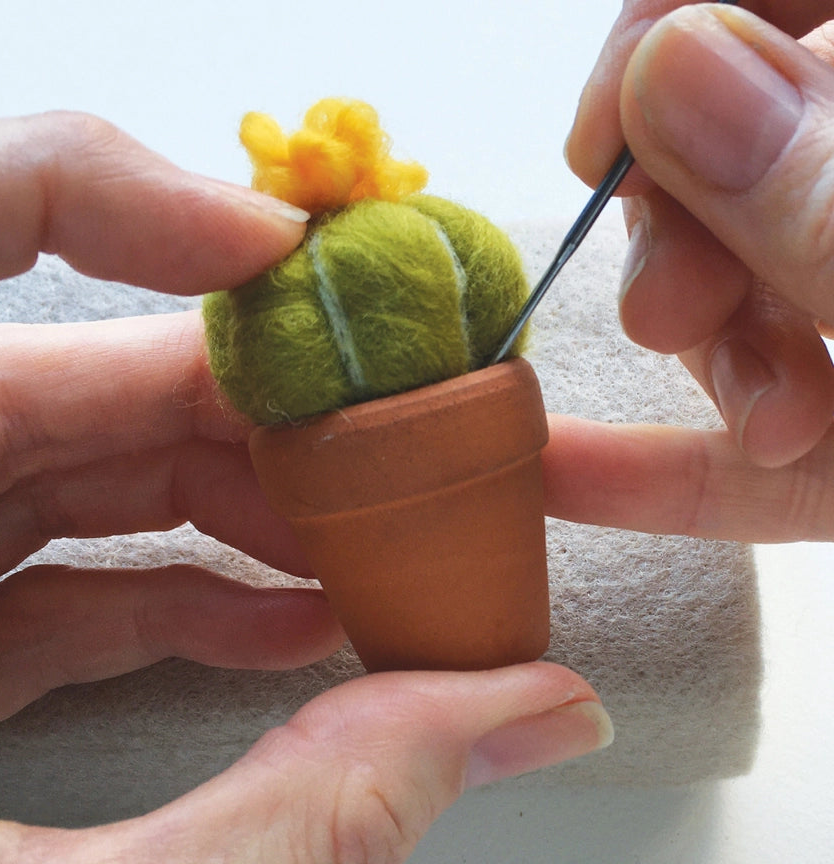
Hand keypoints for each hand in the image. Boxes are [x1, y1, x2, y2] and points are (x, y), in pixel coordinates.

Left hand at [0, 113, 612, 862]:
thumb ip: (312, 821)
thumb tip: (537, 708)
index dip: (107, 202)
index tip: (282, 254)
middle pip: (55, 378)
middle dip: (244, 409)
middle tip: (397, 450)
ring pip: (60, 464)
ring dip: (228, 500)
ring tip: (370, 551)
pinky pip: (39, 565)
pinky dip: (170, 585)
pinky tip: (286, 627)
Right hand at [565, 1, 833, 468]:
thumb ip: (833, 186)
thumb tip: (668, 67)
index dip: (665, 39)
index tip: (601, 145)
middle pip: (736, 160)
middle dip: (686, 238)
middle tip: (674, 312)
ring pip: (746, 304)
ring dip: (717, 367)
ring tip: (775, 426)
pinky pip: (750, 452)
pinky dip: (661, 472)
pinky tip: (562, 476)